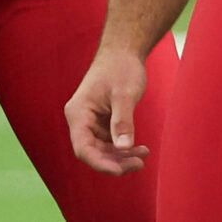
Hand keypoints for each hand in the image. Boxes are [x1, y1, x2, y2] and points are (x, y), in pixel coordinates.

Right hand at [64, 44, 152, 175]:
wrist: (124, 51)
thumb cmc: (121, 67)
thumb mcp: (124, 94)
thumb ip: (123, 121)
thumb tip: (124, 148)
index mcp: (78, 113)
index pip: (83, 148)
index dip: (100, 163)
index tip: (120, 171)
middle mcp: (80, 120)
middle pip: (93, 152)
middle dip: (115, 162)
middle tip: (139, 164)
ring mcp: (91, 122)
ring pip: (102, 150)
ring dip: (121, 157)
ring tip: (143, 156)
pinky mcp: (102, 122)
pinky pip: (110, 142)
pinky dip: (124, 148)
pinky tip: (140, 149)